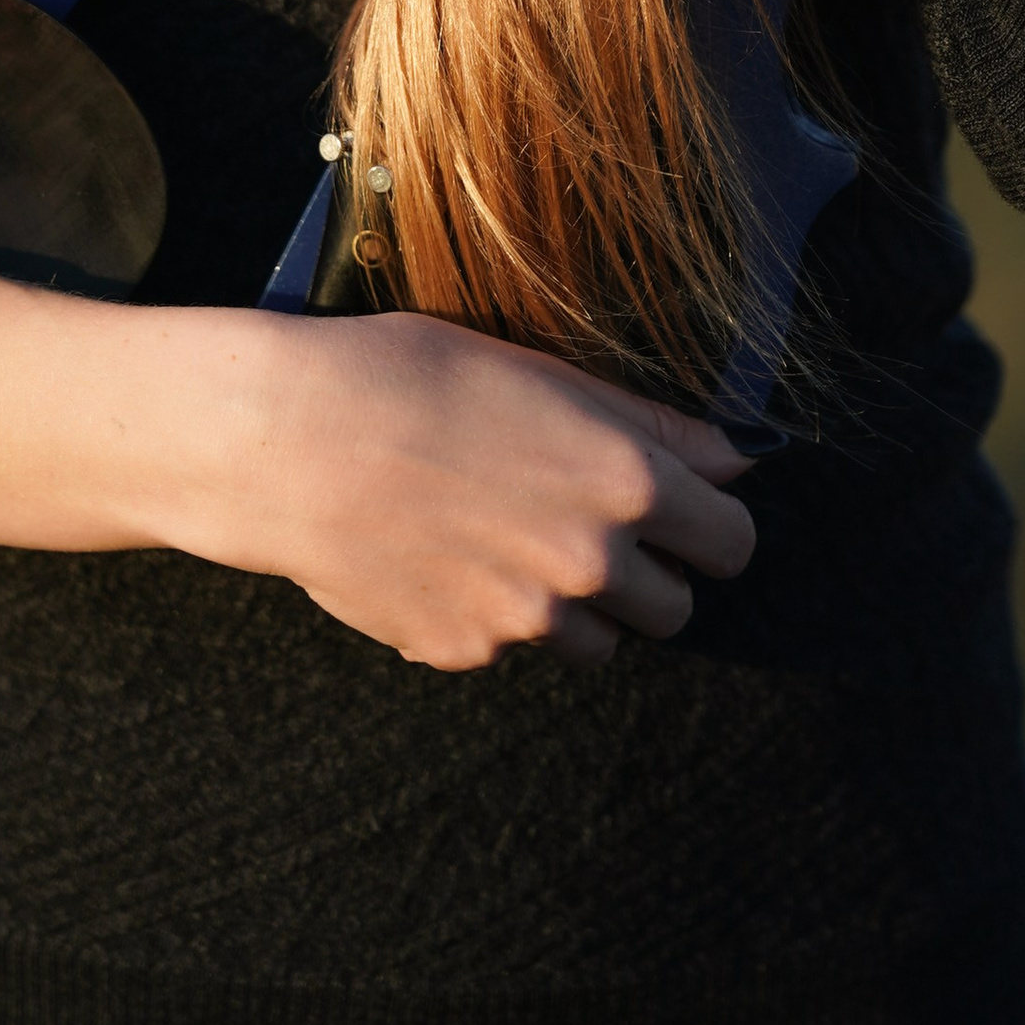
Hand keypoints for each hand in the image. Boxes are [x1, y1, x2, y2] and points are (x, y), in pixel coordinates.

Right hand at [0, 274, 755, 671]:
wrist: (290, 441)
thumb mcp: (543, 371)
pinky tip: (449, 555)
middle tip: (592, 524)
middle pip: (677, 609)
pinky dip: (498, 615)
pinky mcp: (465, 653)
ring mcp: (528, 621)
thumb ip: (649, 425)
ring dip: (578, 604)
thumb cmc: (414, 376)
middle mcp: (592, 564)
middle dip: (648, 572)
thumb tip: (734, 460)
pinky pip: (513, 647)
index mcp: (627, 482)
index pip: (734, 543)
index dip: (712, 523)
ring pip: (601, 643)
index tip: (685, 509)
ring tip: (513, 536)